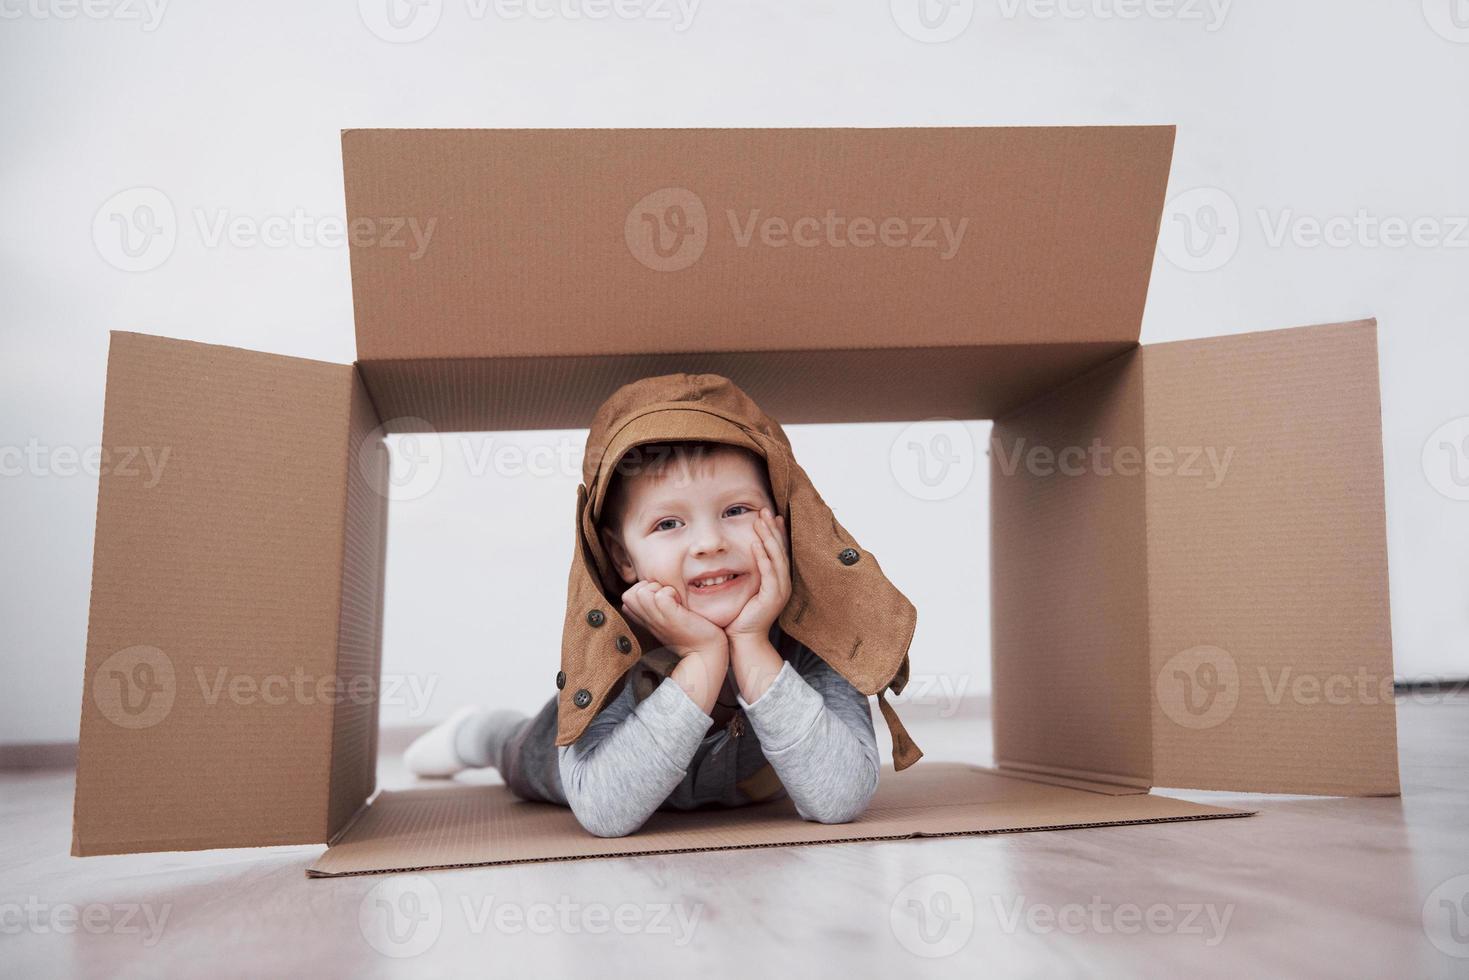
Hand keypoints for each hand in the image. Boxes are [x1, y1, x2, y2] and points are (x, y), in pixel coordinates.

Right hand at [620, 580, 728, 658]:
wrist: (705, 652)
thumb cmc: (690, 631)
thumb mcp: (667, 617)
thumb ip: (657, 604)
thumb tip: (655, 585)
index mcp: (645, 620)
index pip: (626, 598)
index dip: (643, 590)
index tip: (661, 598)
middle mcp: (647, 620)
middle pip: (629, 594)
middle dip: (648, 587)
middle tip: (668, 597)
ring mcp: (657, 620)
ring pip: (641, 592)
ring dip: (660, 589)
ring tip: (675, 599)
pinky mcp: (671, 618)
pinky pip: (661, 595)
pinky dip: (672, 592)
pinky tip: (681, 602)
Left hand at [725, 507, 790, 641]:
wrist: (744, 640)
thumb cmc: (740, 615)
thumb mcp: (746, 588)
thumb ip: (748, 571)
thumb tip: (740, 553)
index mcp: (778, 580)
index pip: (779, 550)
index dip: (776, 532)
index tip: (770, 515)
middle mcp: (783, 583)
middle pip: (780, 549)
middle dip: (772, 529)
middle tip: (764, 510)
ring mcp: (780, 590)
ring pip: (776, 558)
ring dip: (768, 538)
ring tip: (760, 521)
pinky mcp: (772, 598)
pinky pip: (769, 573)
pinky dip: (763, 558)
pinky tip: (755, 545)